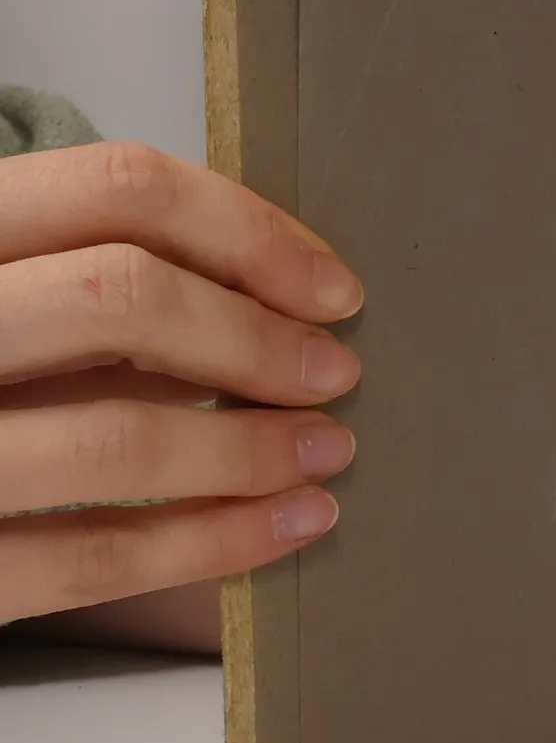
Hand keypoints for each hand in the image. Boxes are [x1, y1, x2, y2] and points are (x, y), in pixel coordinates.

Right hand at [0, 141, 360, 627]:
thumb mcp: (6, 301)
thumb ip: (95, 293)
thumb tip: (277, 304)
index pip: (116, 186)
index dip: (248, 231)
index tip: (332, 287)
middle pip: (122, 296)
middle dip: (254, 339)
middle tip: (335, 374)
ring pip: (115, 438)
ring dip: (250, 449)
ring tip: (327, 453)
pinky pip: (85, 557)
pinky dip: (208, 543)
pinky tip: (285, 528)